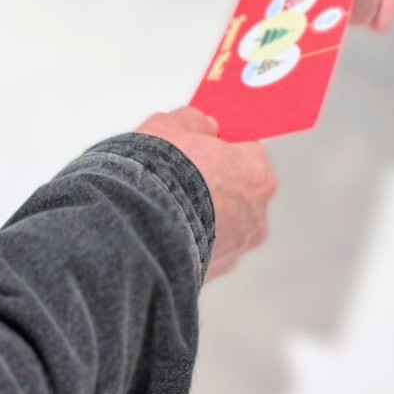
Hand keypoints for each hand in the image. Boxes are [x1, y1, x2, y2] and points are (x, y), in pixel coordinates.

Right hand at [136, 108, 275, 280]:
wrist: (137, 227)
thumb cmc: (161, 176)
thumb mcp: (171, 126)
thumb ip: (194, 121)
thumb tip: (202, 124)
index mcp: (256, 174)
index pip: (249, 154)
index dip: (222, 150)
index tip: (204, 150)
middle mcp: (255, 215)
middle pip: (239, 193)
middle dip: (215, 186)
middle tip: (182, 177)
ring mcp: (236, 248)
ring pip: (223, 226)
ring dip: (202, 218)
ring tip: (168, 206)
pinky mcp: (212, 272)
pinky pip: (204, 250)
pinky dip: (189, 242)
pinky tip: (165, 230)